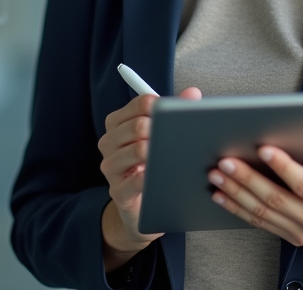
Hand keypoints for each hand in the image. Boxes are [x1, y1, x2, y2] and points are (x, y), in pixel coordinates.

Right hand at [97, 86, 201, 269]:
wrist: (140, 207)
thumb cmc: (151, 166)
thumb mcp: (160, 137)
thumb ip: (175, 112)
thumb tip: (193, 93)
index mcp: (117, 124)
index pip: (138, 103)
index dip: (159, 105)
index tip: (173, 111)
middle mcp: (109, 142)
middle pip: (137, 125)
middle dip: (159, 128)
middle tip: (175, 134)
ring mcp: (110, 167)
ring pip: (137, 150)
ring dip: (158, 151)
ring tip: (169, 155)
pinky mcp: (117, 191)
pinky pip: (136, 180)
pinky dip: (152, 176)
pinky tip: (161, 175)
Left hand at [207, 122, 302, 263]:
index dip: (284, 167)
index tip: (264, 149)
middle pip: (275, 200)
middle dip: (248, 179)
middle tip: (226, 160)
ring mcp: (301, 233)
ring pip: (262, 213)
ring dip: (236, 193)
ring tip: (216, 174)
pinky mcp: (291, 237)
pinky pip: (260, 223)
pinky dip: (238, 209)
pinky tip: (221, 195)